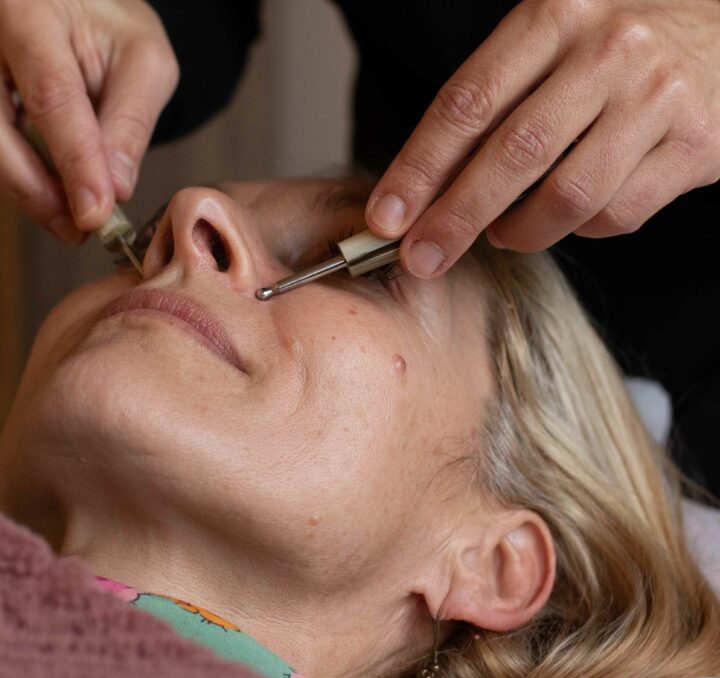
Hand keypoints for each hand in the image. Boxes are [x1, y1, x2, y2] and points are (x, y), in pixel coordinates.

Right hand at [0, 0, 177, 242]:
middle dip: (37, 193)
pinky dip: (3, 181)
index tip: (96, 213)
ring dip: (24, 194)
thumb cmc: (108, 32)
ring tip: (71, 209)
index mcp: (25, 8)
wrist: (71, 14)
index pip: (49, 97)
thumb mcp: (144, 65)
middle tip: (80, 227)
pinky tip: (39, 179)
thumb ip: (130, 124)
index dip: (74, 163)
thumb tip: (114, 190)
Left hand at [366, 0, 719, 276]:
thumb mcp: (549, 45)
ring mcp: (658, 97)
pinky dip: (579, 229)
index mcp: (555, 15)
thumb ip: (492, 103)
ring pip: (567, 195)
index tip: (385, 217)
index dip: (418, 169)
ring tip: (500, 231)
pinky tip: (568, 214)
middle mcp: (610, 50)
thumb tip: (419, 190)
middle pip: (513, 154)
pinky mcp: (697, 145)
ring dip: (519, 230)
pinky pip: (617, 214)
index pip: (468, 103)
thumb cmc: (612, 46)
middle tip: (421, 257)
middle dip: (455, 217)